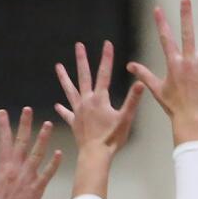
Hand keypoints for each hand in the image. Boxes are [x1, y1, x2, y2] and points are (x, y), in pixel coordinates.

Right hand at [0, 109, 62, 198]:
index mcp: (3, 168)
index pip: (4, 142)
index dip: (4, 126)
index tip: (3, 112)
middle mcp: (15, 170)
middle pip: (21, 142)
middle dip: (24, 125)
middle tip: (28, 109)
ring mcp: (27, 178)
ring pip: (36, 154)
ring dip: (42, 139)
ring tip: (48, 124)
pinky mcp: (37, 189)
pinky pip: (47, 174)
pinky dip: (53, 163)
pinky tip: (59, 153)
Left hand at [55, 40, 143, 154]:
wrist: (95, 155)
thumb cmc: (112, 138)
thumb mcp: (126, 118)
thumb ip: (132, 100)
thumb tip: (140, 83)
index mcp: (99, 99)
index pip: (104, 73)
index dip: (106, 57)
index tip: (107, 43)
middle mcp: (86, 101)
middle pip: (83, 76)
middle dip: (82, 60)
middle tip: (79, 46)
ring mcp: (78, 111)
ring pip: (69, 90)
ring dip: (64, 78)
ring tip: (58, 66)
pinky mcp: (74, 122)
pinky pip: (67, 113)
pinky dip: (62, 109)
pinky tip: (57, 105)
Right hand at [127, 0, 197, 143]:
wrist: (190, 119)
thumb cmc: (173, 106)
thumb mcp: (156, 89)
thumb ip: (144, 74)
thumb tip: (129, 66)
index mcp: (173, 64)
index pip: (165, 39)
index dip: (161, 23)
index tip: (158, 9)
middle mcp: (188, 62)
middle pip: (187, 35)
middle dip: (185, 16)